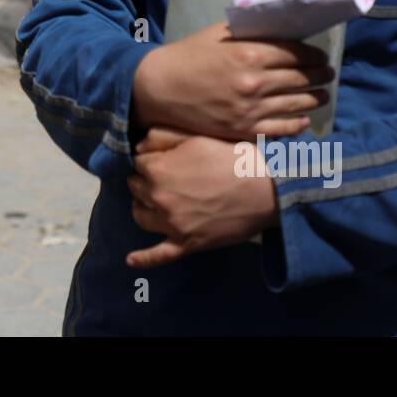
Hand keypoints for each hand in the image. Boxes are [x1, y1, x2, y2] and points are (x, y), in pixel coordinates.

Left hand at [126, 127, 278, 268]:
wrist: (266, 189)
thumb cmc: (233, 158)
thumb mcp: (196, 137)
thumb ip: (161, 136)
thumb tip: (138, 145)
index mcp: (158, 169)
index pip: (137, 164)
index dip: (150, 160)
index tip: (162, 159)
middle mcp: (159, 197)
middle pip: (136, 189)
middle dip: (145, 181)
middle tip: (164, 177)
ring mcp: (172, 224)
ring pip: (141, 216)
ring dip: (144, 208)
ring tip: (154, 202)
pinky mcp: (187, 244)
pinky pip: (158, 255)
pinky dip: (143, 259)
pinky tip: (131, 260)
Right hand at [132, 21, 331, 139]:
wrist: (160, 88)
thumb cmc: (189, 55)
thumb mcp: (219, 33)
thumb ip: (251, 30)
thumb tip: (282, 27)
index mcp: (250, 54)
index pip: (297, 54)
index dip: (314, 55)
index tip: (321, 56)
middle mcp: (255, 82)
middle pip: (302, 78)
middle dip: (320, 75)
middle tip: (328, 74)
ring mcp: (251, 109)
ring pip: (297, 104)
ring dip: (315, 98)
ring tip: (323, 95)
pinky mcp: (244, 130)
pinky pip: (281, 129)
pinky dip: (297, 124)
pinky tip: (304, 120)